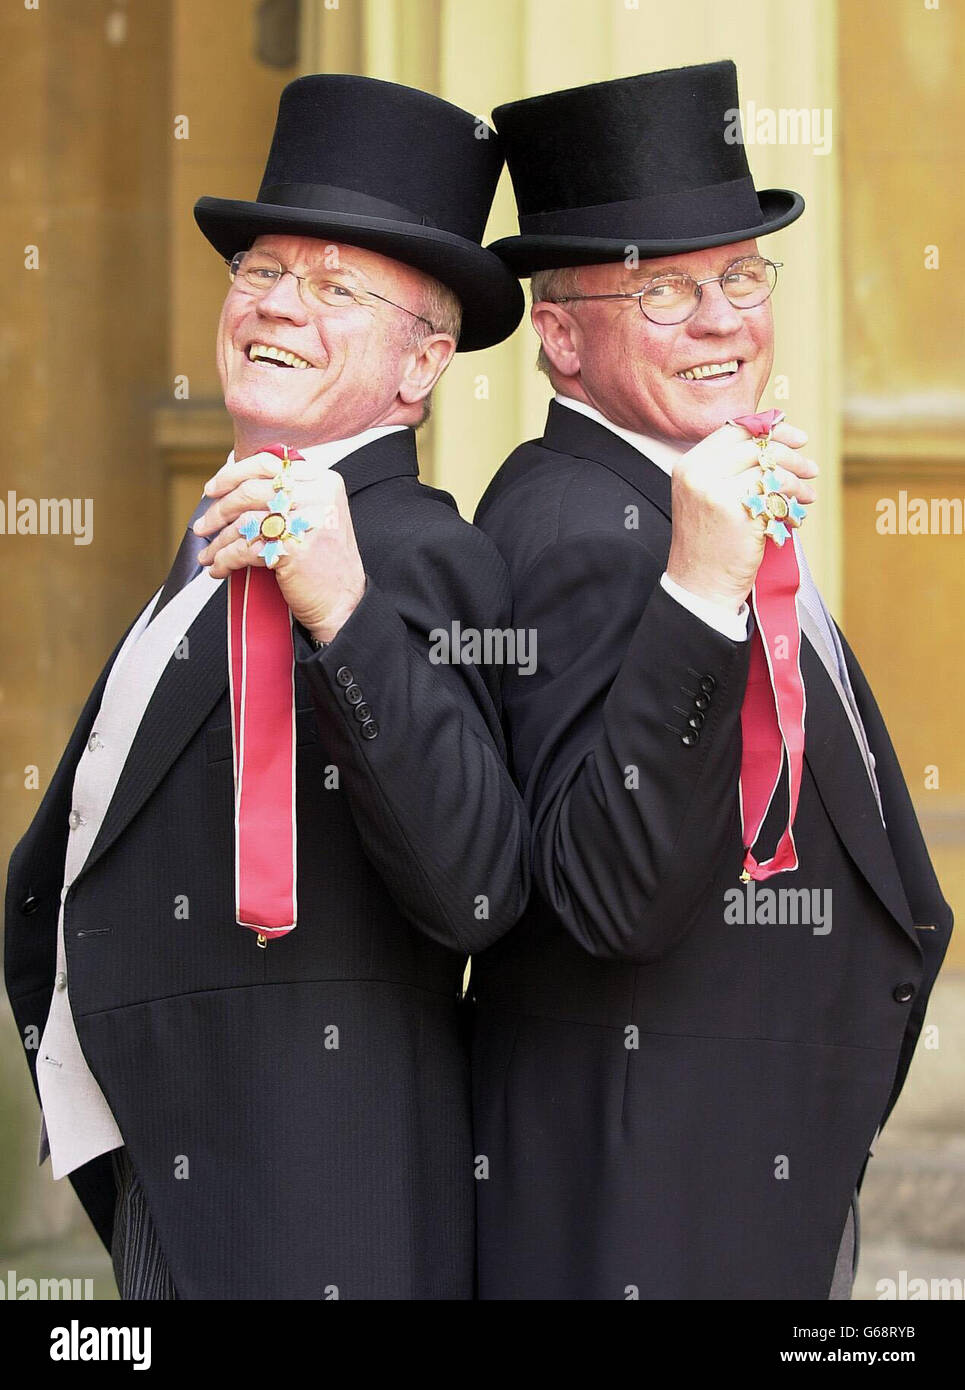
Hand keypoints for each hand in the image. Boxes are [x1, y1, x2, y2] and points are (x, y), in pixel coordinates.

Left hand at [194, 450, 365, 642]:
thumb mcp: (316, 516)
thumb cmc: (324, 563)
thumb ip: (288, 496)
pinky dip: (226, 559)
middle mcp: (318, 496)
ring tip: (209, 552)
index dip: (233, 474)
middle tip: (204, 525)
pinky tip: (220, 568)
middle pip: (252, 491)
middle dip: (219, 509)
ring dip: (220, 540)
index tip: (213, 489)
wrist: (344, 603)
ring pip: (246, 521)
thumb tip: (235, 486)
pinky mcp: (294, 549)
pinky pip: (246, 548)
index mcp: (322, 482)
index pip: (269, 464)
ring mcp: (307, 521)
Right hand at [665, 419, 817, 610]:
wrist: (699, 586)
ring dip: (797, 483)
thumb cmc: (708, 544)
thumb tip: (773, 439)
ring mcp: (717, 493)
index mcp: (689, 466)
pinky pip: (778, 496)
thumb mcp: (705, 496)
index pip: (735, 430)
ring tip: (805, 496)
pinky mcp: (739, 513)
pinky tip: (793, 518)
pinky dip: (792, 505)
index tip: (795, 438)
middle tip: (809, 469)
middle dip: (792, 456)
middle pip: (757, 447)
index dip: (770, 430)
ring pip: (772, 470)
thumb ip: (728, 468)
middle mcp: (699, 475)